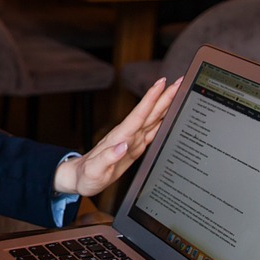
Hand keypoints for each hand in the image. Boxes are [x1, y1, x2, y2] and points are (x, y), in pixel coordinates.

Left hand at [53, 75, 181, 198]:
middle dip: (164, 96)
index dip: (150, 99)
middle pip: (149, 112)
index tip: (161, 84)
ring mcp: (132, 140)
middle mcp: (127, 135)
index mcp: (119, 137)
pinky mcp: (135, 147)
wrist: (80, 177)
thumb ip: (107, 158)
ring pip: (153, 119)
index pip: (138, 115)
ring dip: (165, 105)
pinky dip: (162, 123)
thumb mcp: (94, 171)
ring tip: (178, 92)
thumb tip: (122, 146)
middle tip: (178, 81)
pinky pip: (152, 132)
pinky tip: (170, 117)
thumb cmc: (86, 175)